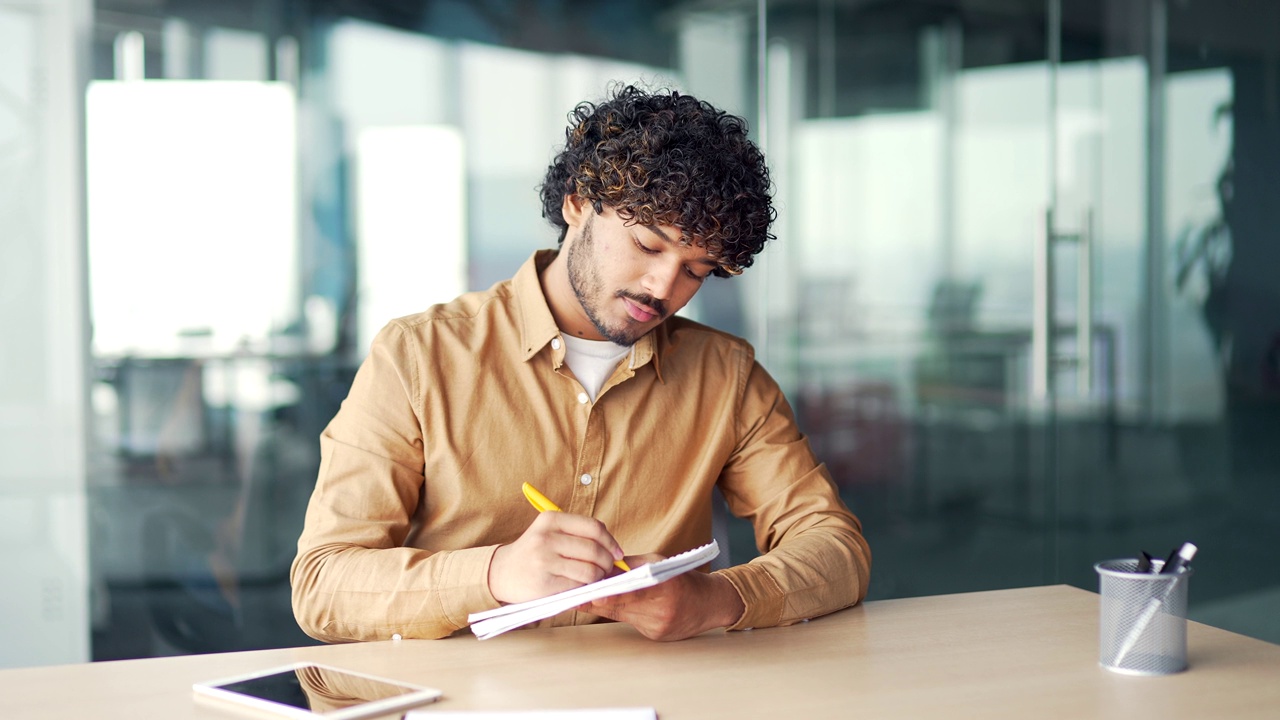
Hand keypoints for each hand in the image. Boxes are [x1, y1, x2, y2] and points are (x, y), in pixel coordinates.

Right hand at [488, 511, 625, 604]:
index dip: (611, 542)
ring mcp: (544, 561)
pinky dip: (585, 589)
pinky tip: (581, 587)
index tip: (617, 553)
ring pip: (589, 570)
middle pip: (594, 550)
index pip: (594, 528)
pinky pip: (578, 586)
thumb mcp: (549, 532)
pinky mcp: (544, 584)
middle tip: (608, 569)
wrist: (501, 573)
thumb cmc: (533, 553)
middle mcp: (546, 537)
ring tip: (595, 579)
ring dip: (599, 578)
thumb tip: (615, 550)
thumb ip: (578, 535)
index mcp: (551, 519)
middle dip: (608, 563)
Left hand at [581, 553, 745, 640]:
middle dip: (597, 599)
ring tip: (588, 596)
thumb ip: (631, 564)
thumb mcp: (659, 562)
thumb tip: (603, 566)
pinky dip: (622, 613)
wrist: (709, 604)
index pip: (631, 593)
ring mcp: (658, 626)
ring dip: (605, 606)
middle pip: (621, 606)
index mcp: (665, 587)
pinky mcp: (656, 636)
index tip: (589, 594)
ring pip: (622, 615)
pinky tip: (612, 606)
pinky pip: (631, 623)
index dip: (607, 594)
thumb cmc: (682, 579)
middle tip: (575, 595)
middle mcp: (661, 610)